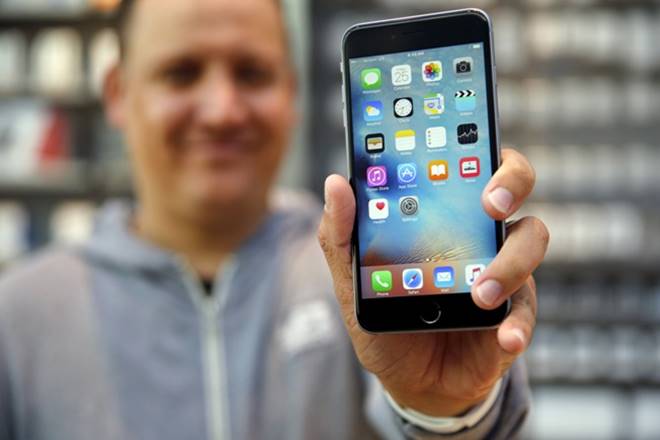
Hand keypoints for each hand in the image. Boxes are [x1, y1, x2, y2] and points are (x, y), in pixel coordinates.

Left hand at [318, 149, 548, 416]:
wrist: (411, 379)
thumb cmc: (385, 316)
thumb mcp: (353, 277)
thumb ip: (341, 233)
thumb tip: (336, 181)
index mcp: (440, 213)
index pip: (463, 161)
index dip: (472, 140)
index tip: (461, 138)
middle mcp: (477, 231)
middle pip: (513, 185)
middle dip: (511, 182)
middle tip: (490, 204)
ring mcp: (501, 267)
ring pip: (530, 239)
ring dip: (510, 263)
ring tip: (480, 293)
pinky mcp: (513, 310)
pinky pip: (526, 309)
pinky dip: (518, 323)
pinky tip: (504, 337)